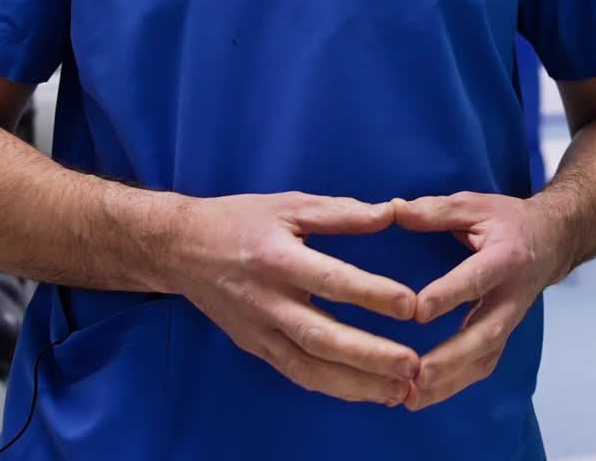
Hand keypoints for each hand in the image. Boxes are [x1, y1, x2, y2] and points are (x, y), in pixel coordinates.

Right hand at [175, 192, 420, 405]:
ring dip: (356, 383)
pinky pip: (296, 373)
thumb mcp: (290, 204)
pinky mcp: (256, 347)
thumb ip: (341, 211)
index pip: (331, 279)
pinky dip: (331, 386)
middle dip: (369, 355)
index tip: (410, 306)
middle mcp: (267, 300)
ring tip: (399, 390)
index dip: (371, 294)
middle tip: (412, 365)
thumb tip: (389, 213)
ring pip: (309, 366)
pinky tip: (365, 392)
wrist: (183, 249)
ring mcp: (259, 330)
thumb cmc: (243, 219)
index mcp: (278, 257)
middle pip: (321, 336)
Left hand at [392, 192, 572, 411]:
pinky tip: (422, 396)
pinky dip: (454, 386)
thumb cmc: (507, 220)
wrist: (552, 241)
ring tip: (410, 396)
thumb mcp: (475, 205)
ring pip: (484, 358)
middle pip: (485, 333)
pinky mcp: (503, 337)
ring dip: (449, 382)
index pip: (476, 278)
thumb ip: (436, 210)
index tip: (417, 312)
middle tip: (415, 374)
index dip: (449, 295)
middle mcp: (510, 296)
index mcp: (505, 257)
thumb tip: (393, 210)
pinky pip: (481, 366)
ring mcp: (510, 321)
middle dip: (451, 358)